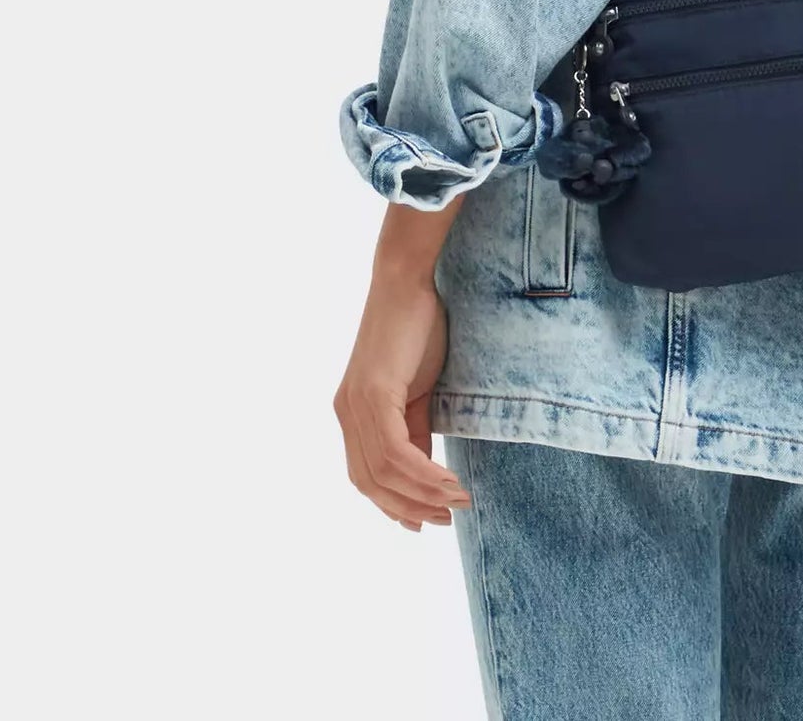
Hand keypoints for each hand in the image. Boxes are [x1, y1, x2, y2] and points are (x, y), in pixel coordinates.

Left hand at [333, 267, 474, 528]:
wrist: (409, 280)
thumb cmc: (418, 327)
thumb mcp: (418, 389)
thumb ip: (415, 428)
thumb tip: (425, 471)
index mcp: (352, 413)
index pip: (366, 476)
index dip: (393, 505)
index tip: (424, 522)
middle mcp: (345, 414)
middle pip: (371, 484)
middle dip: (410, 508)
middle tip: (447, 518)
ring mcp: (355, 405)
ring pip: (385, 473)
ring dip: (424, 495)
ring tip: (458, 500)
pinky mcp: (372, 394)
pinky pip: (395, 452)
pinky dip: (422, 473)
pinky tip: (447, 480)